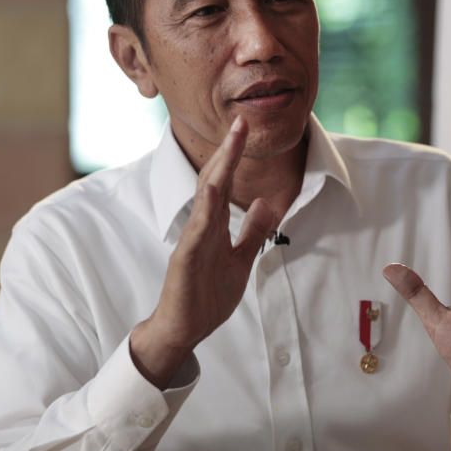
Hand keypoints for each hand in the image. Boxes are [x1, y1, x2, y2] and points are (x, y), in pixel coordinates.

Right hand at [131, 117, 274, 388]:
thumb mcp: (241, 260)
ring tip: (230, 145)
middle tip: (241, 121)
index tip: (246, 128)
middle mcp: (202, 226)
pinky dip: (204, 210)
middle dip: (228, 151)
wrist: (184, 329)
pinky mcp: (186, 259)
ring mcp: (192, 240)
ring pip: (205, 199)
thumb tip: (266, 203)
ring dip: (218, 171)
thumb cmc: (207, 295)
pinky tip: (211, 190)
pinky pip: (196, 231)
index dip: (236, 155)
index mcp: (215, 225)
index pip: (226, 182)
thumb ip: (252, 232)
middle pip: (215, 180)